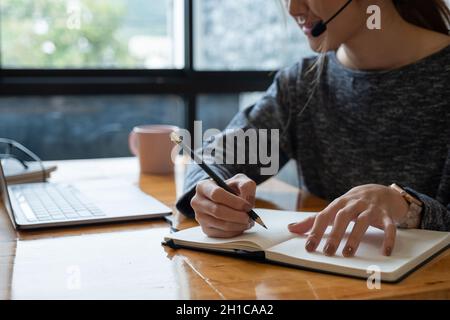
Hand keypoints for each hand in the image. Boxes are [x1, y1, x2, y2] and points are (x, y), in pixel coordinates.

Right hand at [191, 174, 256, 237]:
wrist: (225, 199)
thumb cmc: (231, 188)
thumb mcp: (240, 180)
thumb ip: (246, 186)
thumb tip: (247, 201)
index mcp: (203, 186)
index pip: (216, 194)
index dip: (234, 201)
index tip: (247, 205)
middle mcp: (197, 202)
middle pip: (217, 211)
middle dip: (237, 215)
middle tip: (250, 216)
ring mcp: (200, 217)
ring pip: (221, 224)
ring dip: (238, 224)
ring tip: (249, 221)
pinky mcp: (205, 229)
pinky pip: (222, 234)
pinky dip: (235, 231)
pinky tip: (242, 226)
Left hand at [288, 184, 408, 256]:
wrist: (382, 191)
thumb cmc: (353, 203)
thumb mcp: (334, 209)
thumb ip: (313, 220)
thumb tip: (291, 228)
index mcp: (339, 204)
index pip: (324, 216)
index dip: (316, 230)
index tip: (309, 247)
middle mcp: (354, 204)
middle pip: (342, 217)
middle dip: (334, 234)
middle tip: (328, 252)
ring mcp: (371, 209)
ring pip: (363, 221)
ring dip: (355, 237)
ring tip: (348, 252)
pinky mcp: (386, 215)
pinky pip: (389, 226)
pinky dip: (388, 238)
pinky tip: (385, 251)